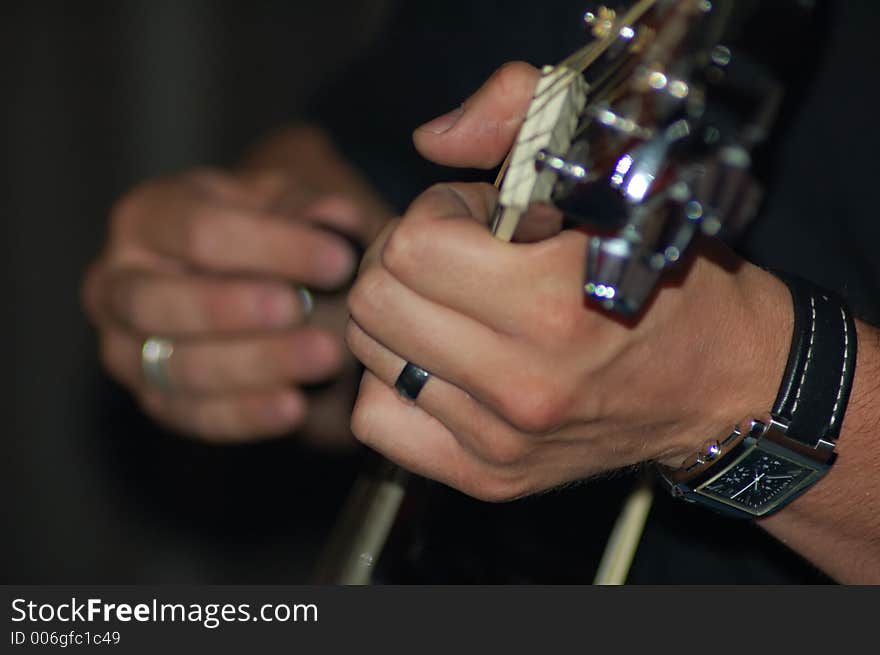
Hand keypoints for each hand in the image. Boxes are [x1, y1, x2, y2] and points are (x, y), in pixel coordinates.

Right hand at [83, 125, 391, 443]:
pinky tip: (295, 406)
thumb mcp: (292, 204)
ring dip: (255, 364)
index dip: (271, 247)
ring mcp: (127, 348)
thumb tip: (335, 216)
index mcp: (147, 217)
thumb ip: (311, 208)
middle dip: (237, 308)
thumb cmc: (275, 234)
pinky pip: (194, 416)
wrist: (268, 283)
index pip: (198, 231)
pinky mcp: (155, 400)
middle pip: (162, 301)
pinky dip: (246, 414)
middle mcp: (118, 284)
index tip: (338, 261)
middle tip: (303, 310)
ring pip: (178, 366)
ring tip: (324, 356)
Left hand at [345, 63, 792, 500]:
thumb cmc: (670, 281)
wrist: (722, 388)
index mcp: (554, 304)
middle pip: (375, 303)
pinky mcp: (490, 475)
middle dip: (401, 260)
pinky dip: (394, 382)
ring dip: (399, 315)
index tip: (476, 218)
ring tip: (454, 306)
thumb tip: (429, 138)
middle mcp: (523, 384)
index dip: (435, 214)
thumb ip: (521, 121)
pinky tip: (438, 363)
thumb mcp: (620, 180)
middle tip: (452, 257)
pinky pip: (380, 422)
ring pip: (369, 355)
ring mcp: (501, 439)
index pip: (412, 247)